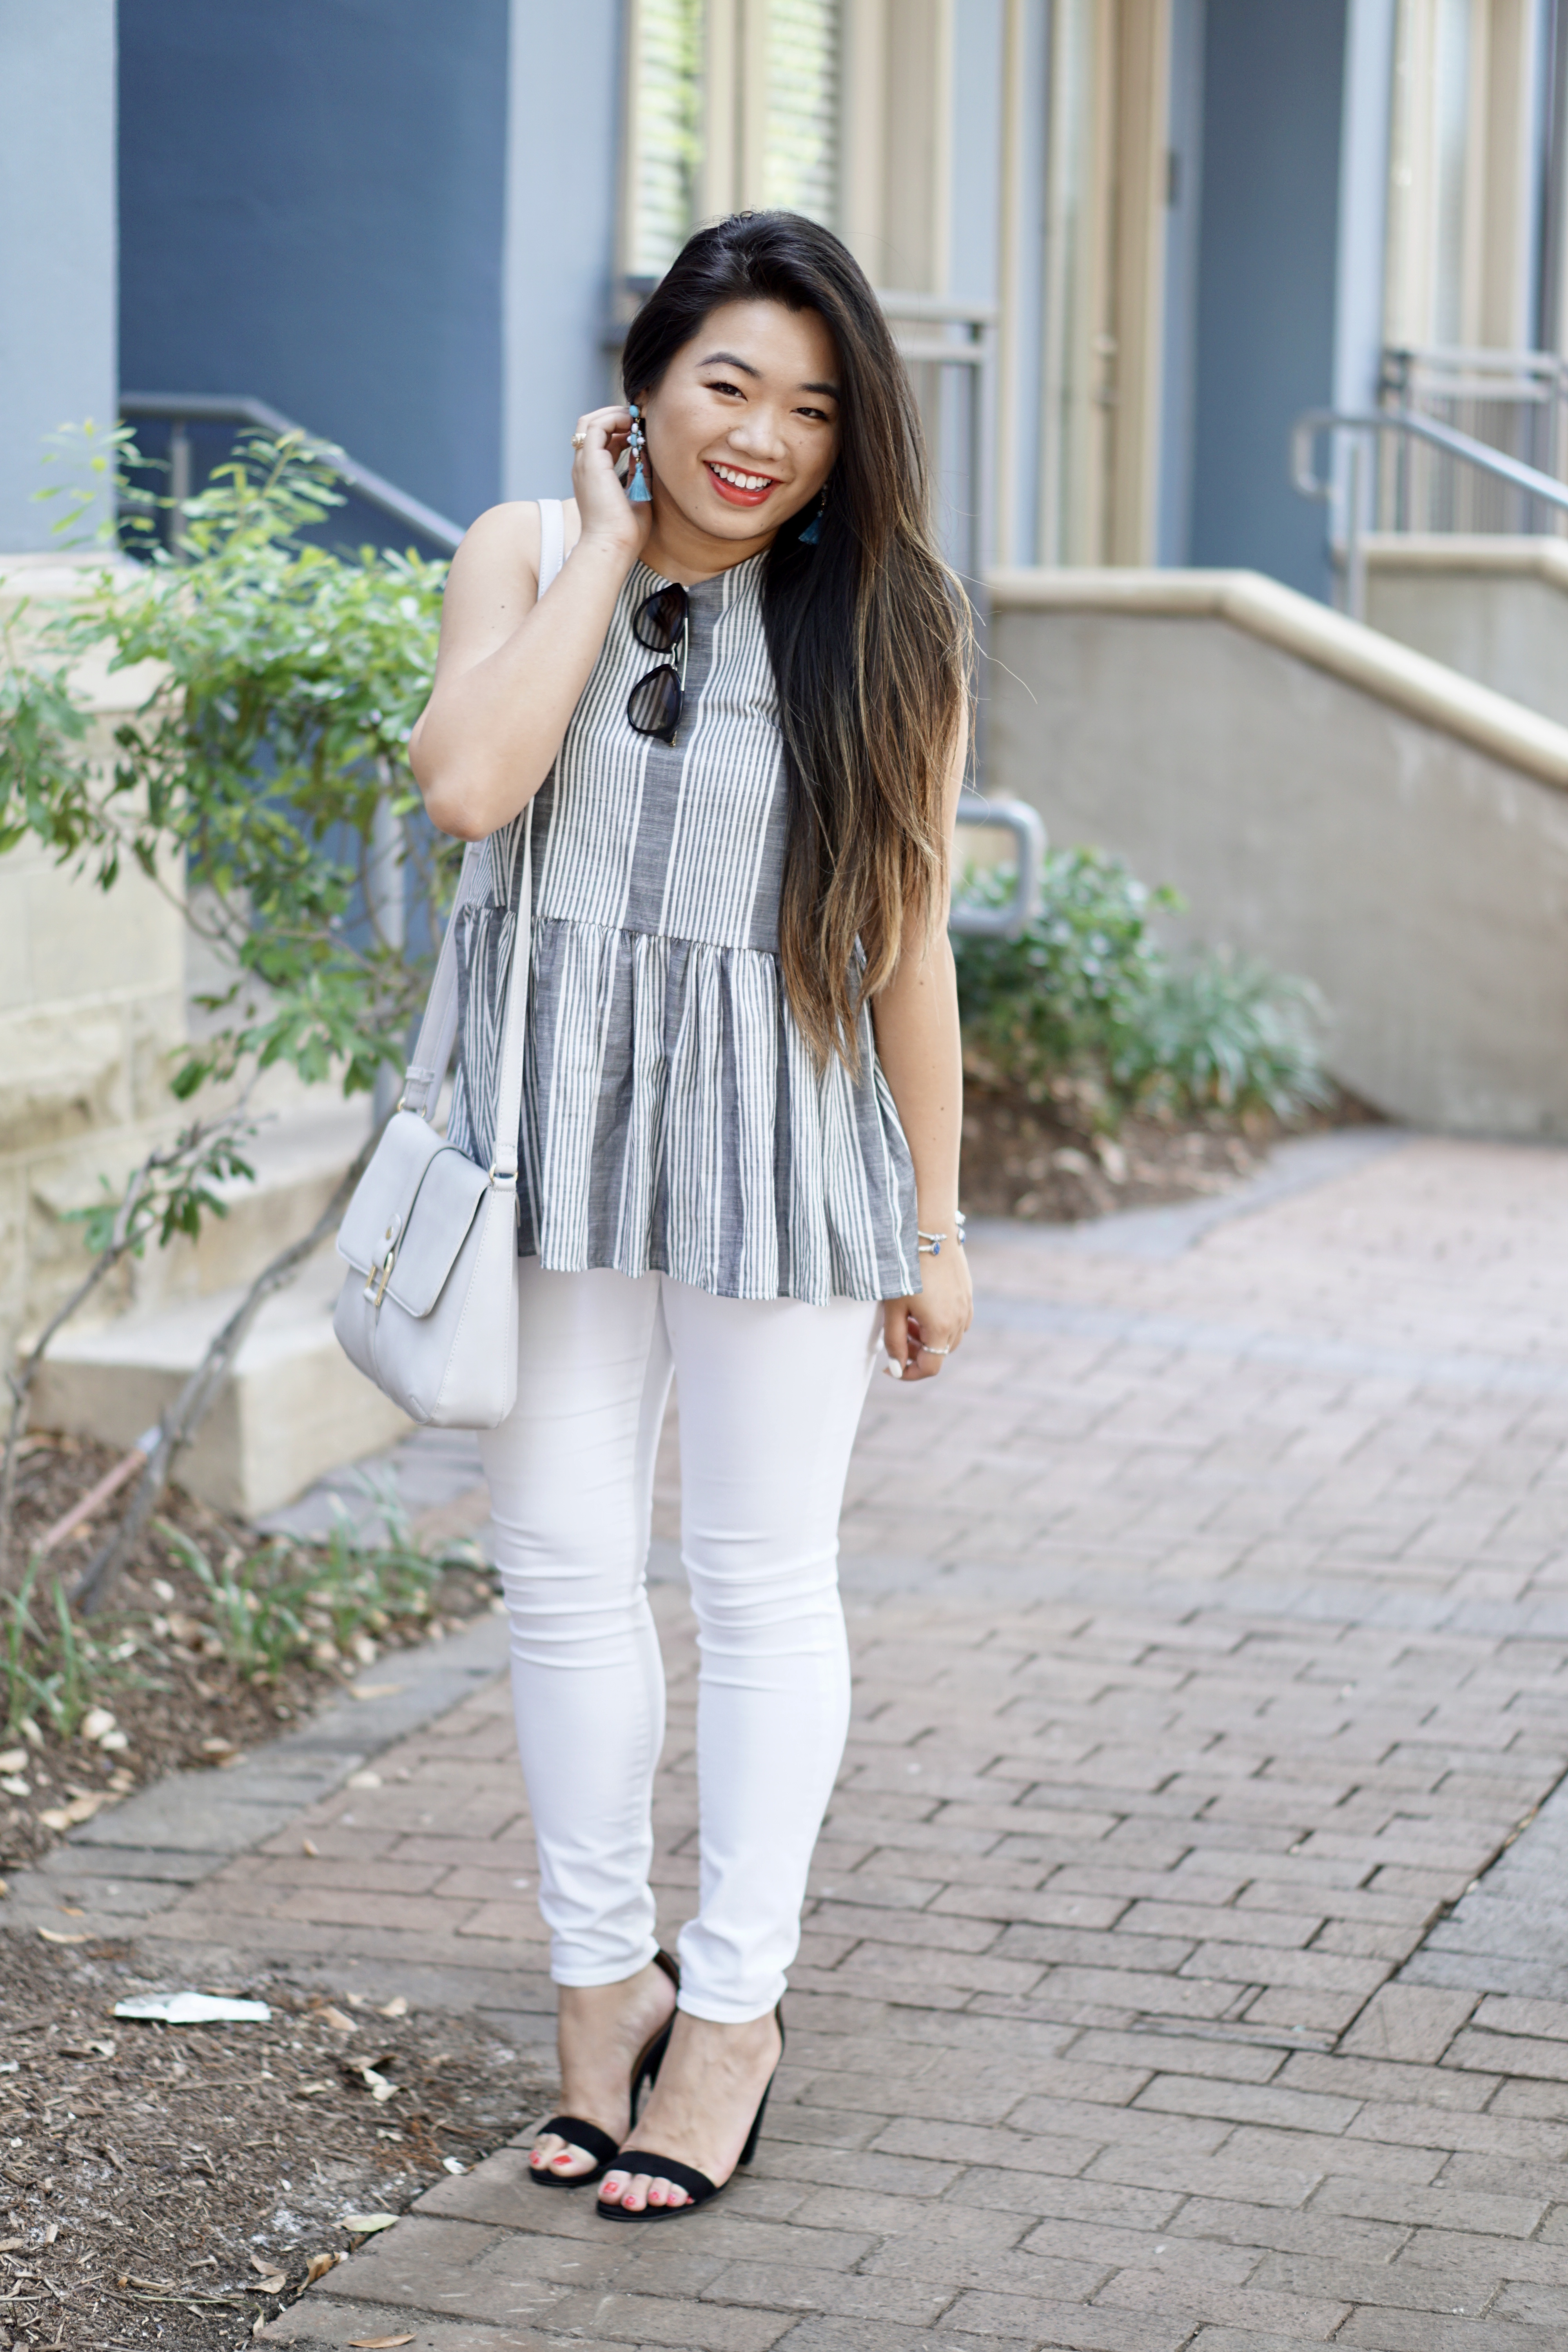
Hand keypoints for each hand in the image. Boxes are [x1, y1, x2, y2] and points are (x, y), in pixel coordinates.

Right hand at [571, 404, 652, 561]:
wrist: (612, 547)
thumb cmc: (624, 533)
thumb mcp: (637, 494)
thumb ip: (638, 471)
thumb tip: (644, 450)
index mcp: (593, 476)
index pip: (600, 441)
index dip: (620, 430)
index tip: (641, 432)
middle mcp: (584, 467)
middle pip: (592, 426)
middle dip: (615, 416)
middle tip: (638, 419)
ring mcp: (585, 463)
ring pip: (591, 421)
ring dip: (615, 414)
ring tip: (636, 419)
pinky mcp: (590, 462)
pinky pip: (596, 426)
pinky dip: (614, 419)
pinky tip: (633, 425)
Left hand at [882, 1239, 971, 1380]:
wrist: (929, 1232)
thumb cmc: (907, 1268)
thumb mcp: (893, 1308)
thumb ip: (894, 1341)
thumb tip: (896, 1368)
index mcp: (941, 1327)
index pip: (930, 1368)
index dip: (909, 1374)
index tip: (891, 1368)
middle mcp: (959, 1321)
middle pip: (940, 1354)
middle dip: (917, 1353)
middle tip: (898, 1336)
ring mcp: (967, 1307)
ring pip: (949, 1338)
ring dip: (928, 1338)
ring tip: (909, 1319)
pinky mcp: (968, 1294)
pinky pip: (957, 1321)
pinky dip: (939, 1324)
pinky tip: (924, 1307)